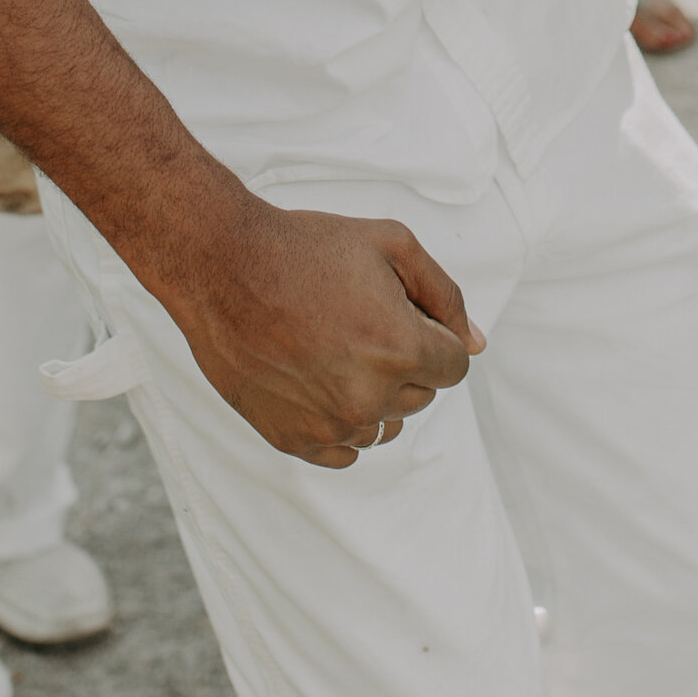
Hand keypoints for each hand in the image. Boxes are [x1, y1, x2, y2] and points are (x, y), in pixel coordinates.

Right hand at [164, 192, 483, 466]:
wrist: (221, 265)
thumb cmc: (306, 247)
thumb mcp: (392, 244)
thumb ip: (444, 296)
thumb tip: (476, 344)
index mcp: (400, 349)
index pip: (453, 367)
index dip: (431, 336)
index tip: (397, 315)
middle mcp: (369, 397)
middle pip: (420, 396)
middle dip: (403, 362)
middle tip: (357, 323)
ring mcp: (329, 425)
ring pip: (383, 427)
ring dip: (372, 395)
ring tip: (334, 349)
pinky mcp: (292, 440)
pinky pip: (344, 452)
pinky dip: (339, 423)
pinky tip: (317, 382)